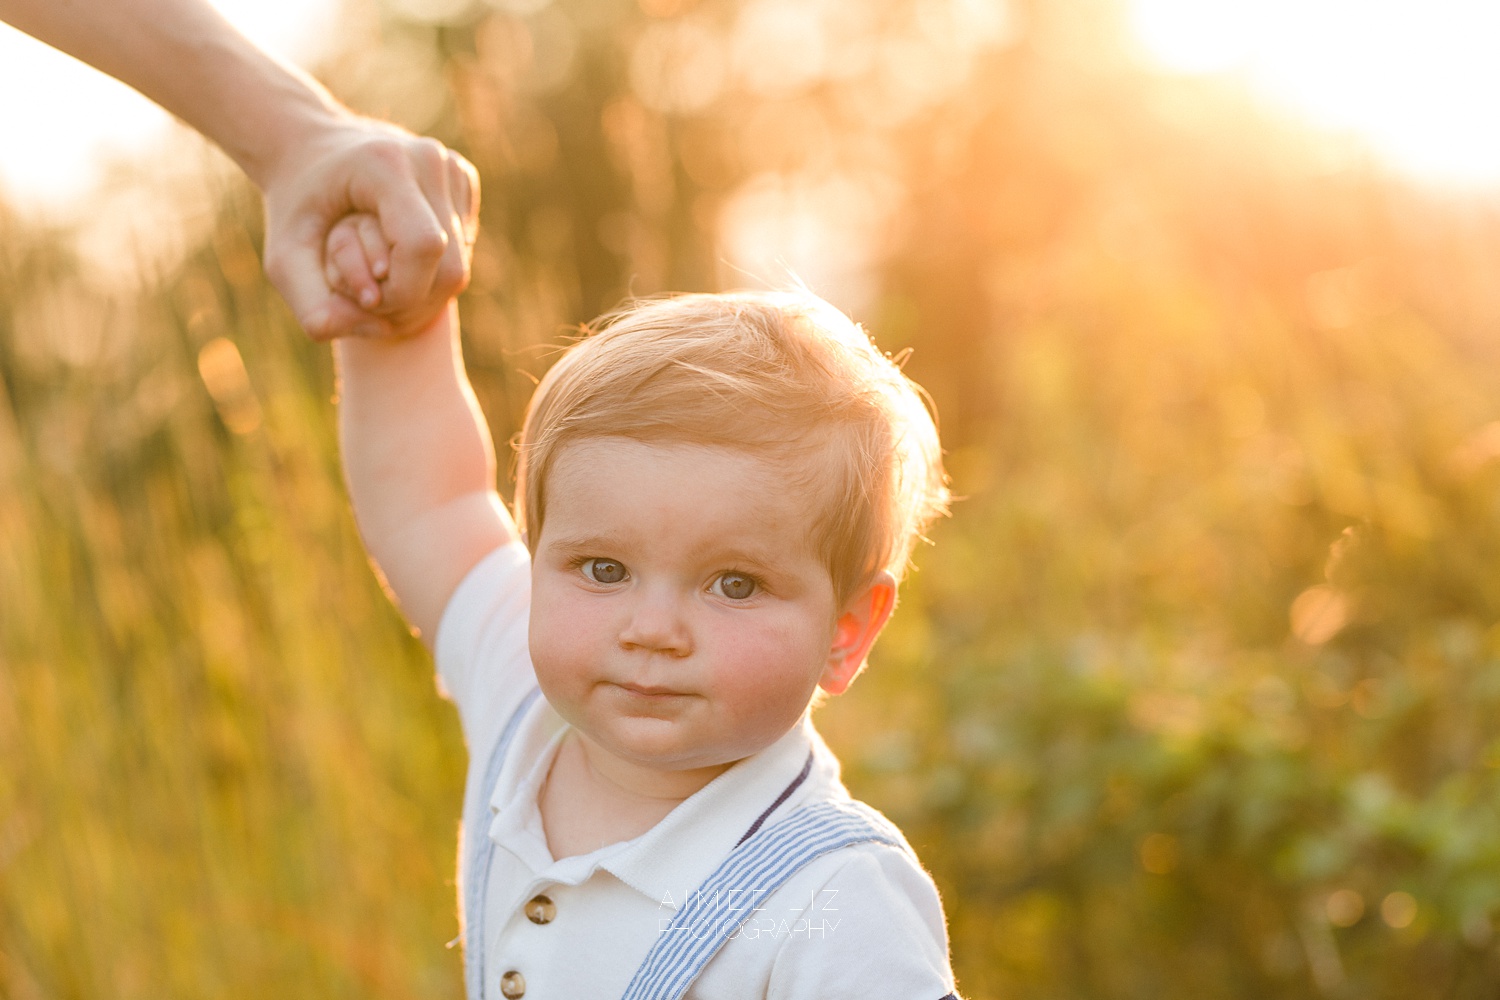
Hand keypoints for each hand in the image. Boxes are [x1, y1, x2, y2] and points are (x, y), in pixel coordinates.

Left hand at [261, 118, 478, 340]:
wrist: (309, 152)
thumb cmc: (295, 208)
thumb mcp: (284, 261)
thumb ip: (314, 308)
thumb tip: (379, 328)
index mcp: (384, 163)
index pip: (423, 247)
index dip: (401, 291)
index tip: (365, 298)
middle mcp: (428, 159)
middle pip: (451, 267)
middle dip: (411, 300)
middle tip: (370, 297)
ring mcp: (451, 166)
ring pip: (460, 266)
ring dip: (421, 290)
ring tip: (378, 277)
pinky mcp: (462, 178)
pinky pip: (463, 250)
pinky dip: (433, 270)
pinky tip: (398, 255)